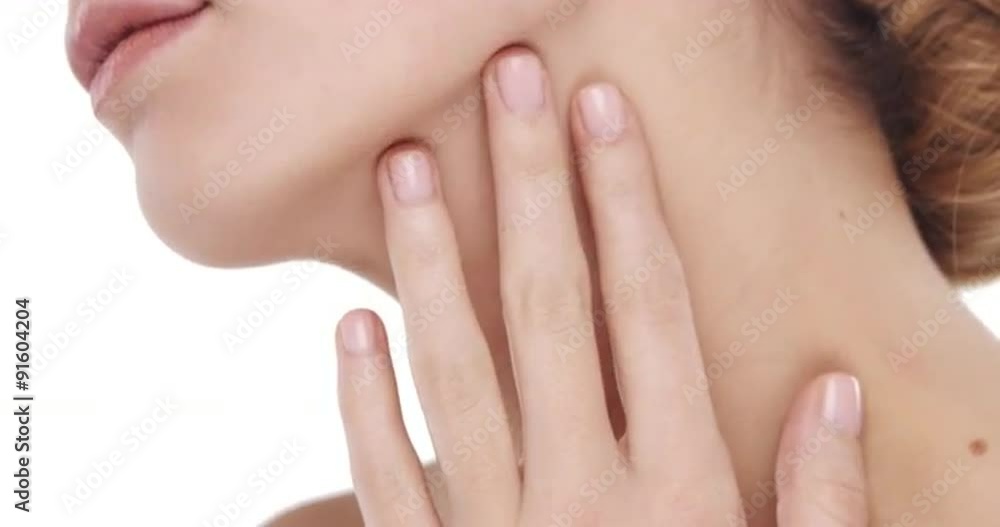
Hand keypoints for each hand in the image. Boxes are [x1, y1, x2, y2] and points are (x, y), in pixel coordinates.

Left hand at [335, 48, 867, 526]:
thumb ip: (823, 499)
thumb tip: (839, 391)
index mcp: (682, 494)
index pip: (649, 310)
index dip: (626, 198)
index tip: (600, 108)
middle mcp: (584, 502)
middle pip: (550, 311)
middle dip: (530, 184)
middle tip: (506, 81)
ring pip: (456, 375)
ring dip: (428, 261)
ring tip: (406, 166)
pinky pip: (385, 485)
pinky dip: (363, 405)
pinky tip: (351, 323)